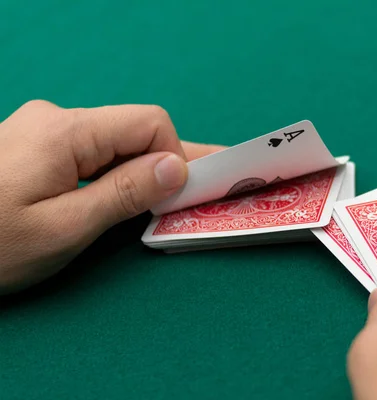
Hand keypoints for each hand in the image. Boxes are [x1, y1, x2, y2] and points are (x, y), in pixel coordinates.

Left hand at [0, 100, 223, 294]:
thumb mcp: (64, 229)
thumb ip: (123, 194)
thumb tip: (175, 167)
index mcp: (65, 131)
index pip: (149, 122)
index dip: (175, 155)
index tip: (179, 196)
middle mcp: (54, 119)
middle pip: (131, 130)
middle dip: (163, 164)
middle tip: (196, 192)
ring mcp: (40, 131)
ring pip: (111, 143)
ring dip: (137, 172)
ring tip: (162, 200)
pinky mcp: (32, 147)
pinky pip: (89, 153)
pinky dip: (113, 175)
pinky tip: (123, 194)